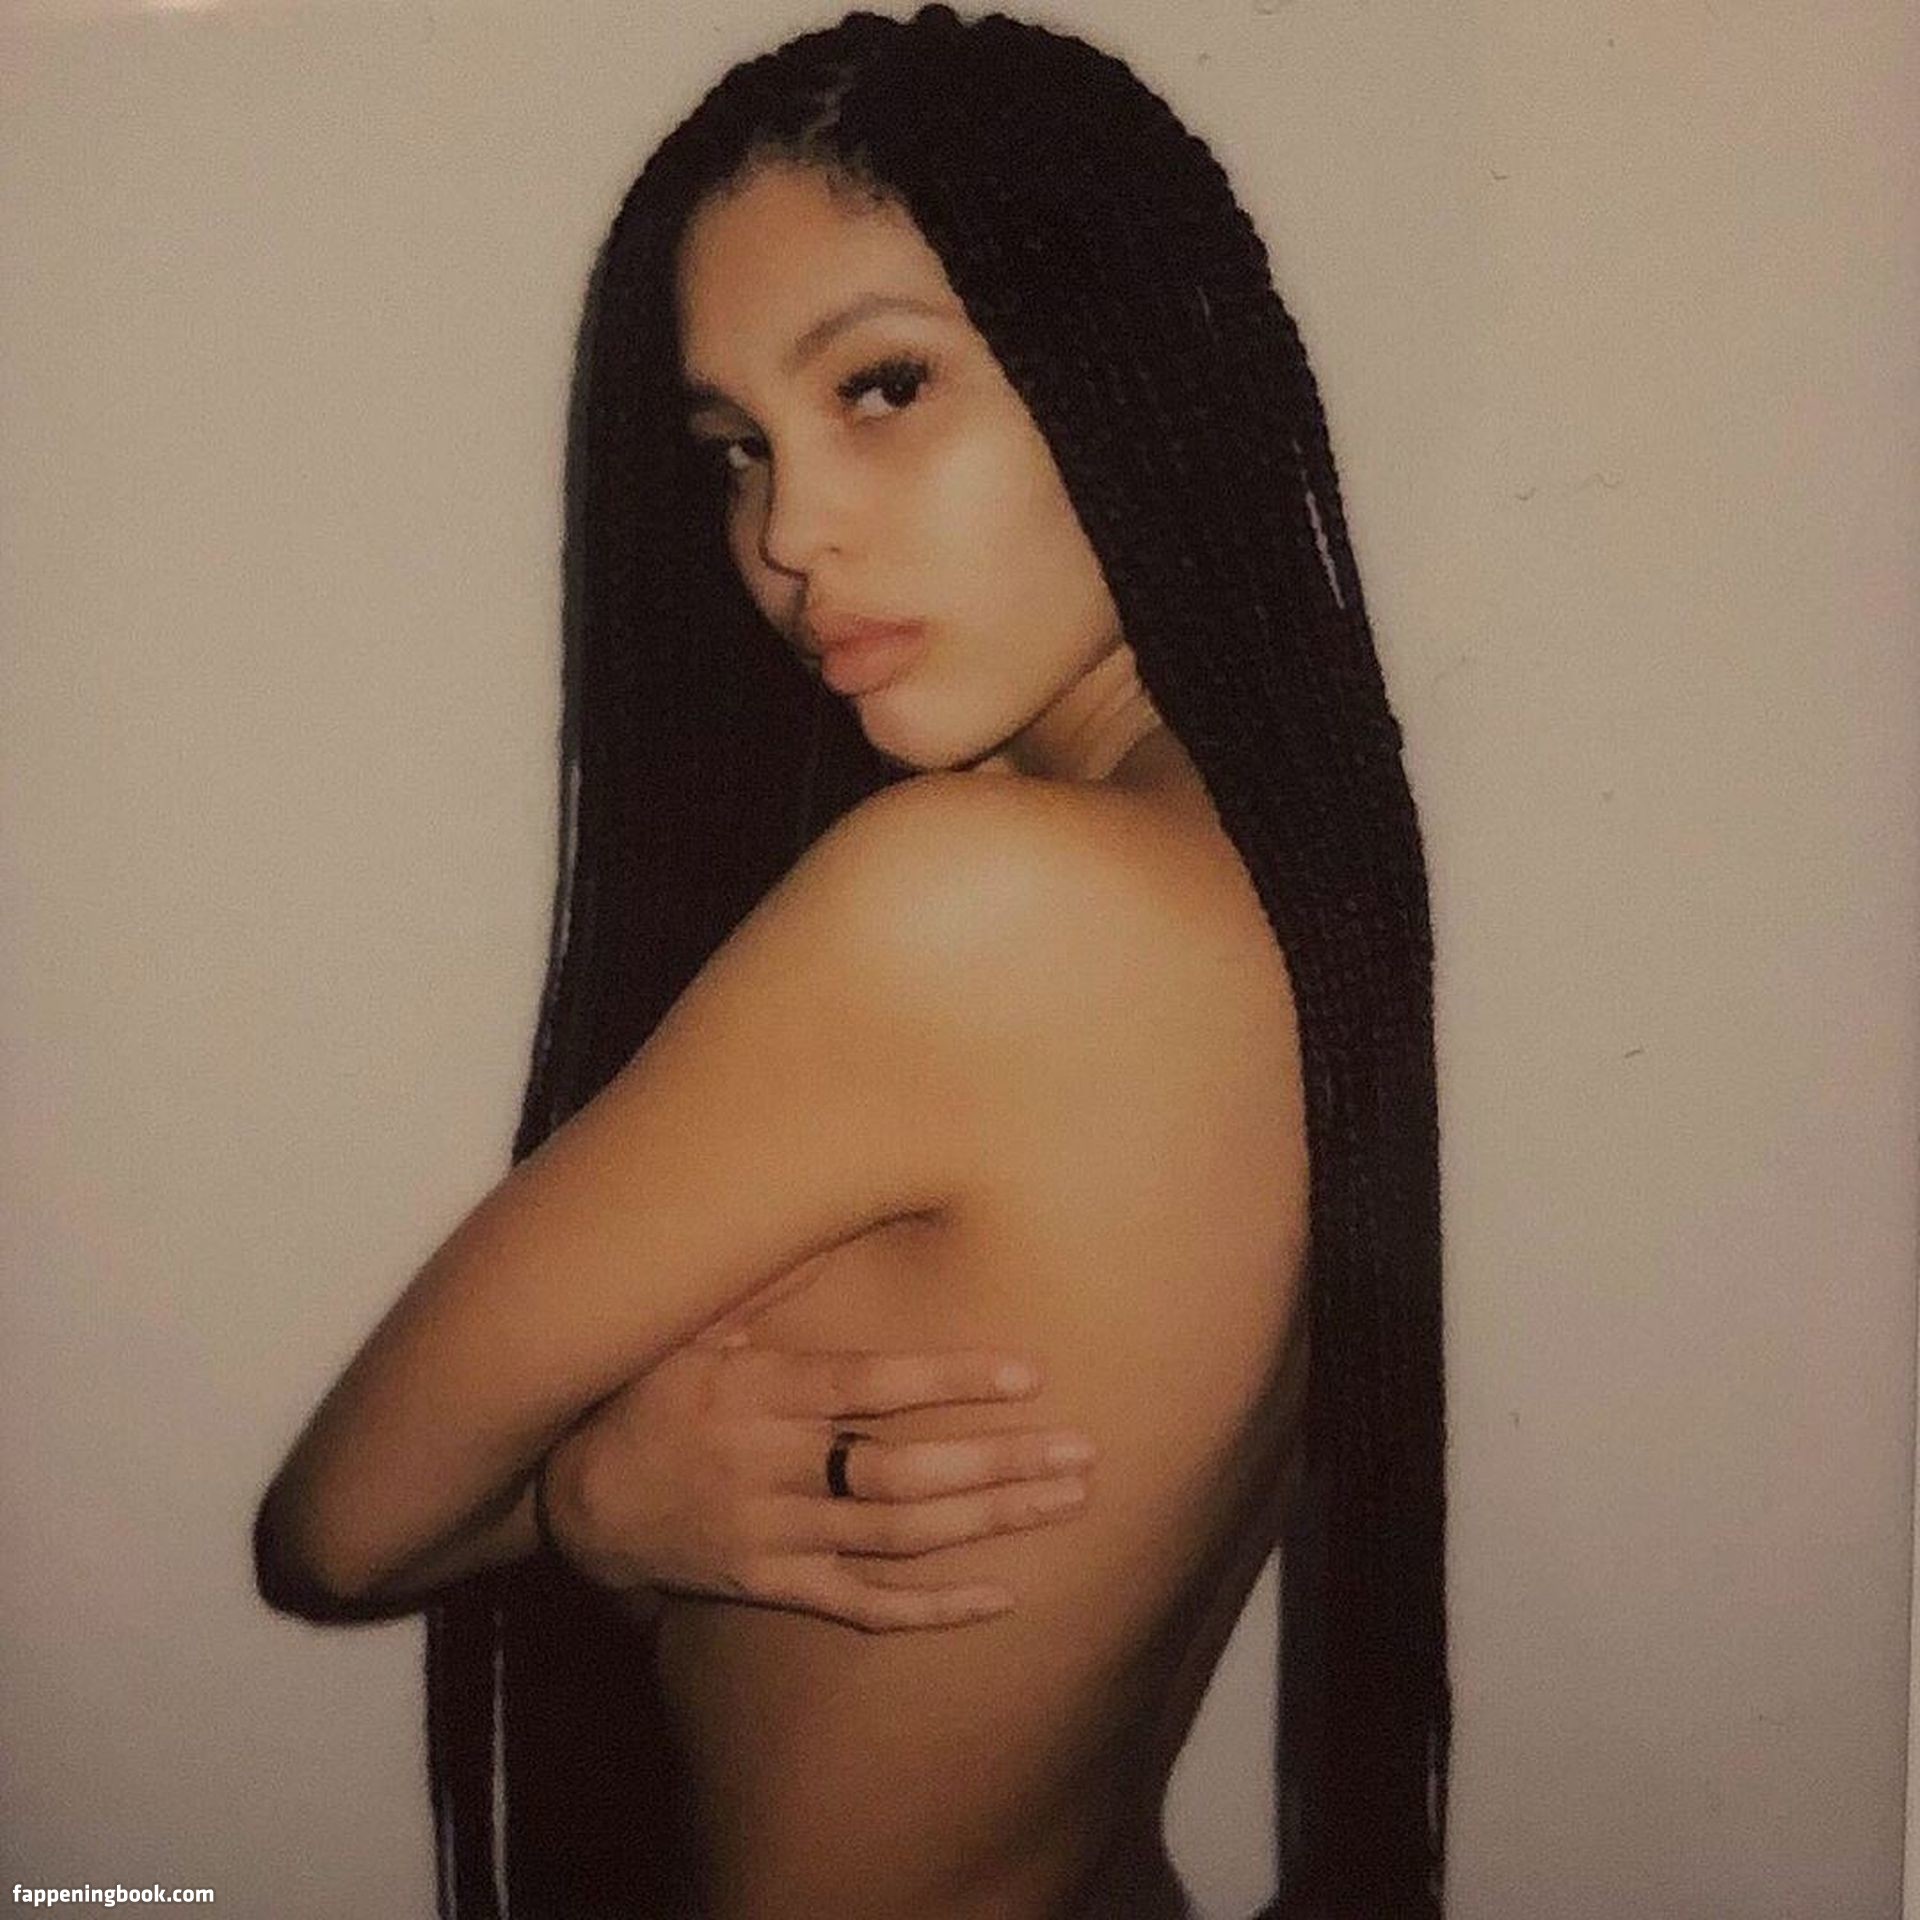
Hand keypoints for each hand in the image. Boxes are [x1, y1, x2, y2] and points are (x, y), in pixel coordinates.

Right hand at [539, 1327, 1095, 1631]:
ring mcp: (774, 1533)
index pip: (867, 1385)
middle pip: (900, 1472)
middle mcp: (771, 1465)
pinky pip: (861, 1605)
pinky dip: (932, 1608)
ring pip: (897, 1538)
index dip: (947, 1381)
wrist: (581, 1504)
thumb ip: (762, 1286)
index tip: (1025, 1374)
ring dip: (988, 1523)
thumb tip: (826, 1224)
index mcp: (758, 1391)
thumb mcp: (687, 1327)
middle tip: (1082, 1452)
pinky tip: (1001, 1597)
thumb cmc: (646, 1395)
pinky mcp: (773, 1585)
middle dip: (996, 1463)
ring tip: (1066, 1503)